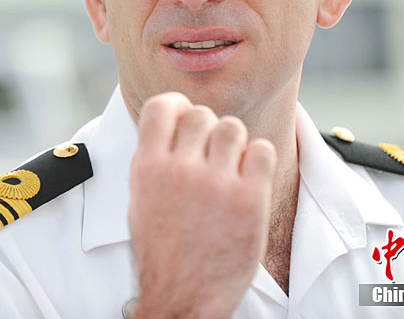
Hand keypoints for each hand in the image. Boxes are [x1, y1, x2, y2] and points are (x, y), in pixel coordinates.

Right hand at [128, 92, 276, 318]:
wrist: (182, 296)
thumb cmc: (162, 251)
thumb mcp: (140, 198)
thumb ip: (155, 158)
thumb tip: (176, 124)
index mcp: (147, 167)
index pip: (162, 106)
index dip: (177, 106)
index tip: (185, 116)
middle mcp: (180, 170)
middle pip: (203, 114)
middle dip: (208, 130)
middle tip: (211, 153)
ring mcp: (216, 184)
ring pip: (233, 127)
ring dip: (234, 143)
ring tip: (230, 168)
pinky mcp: (249, 200)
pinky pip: (263, 150)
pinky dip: (258, 159)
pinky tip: (249, 178)